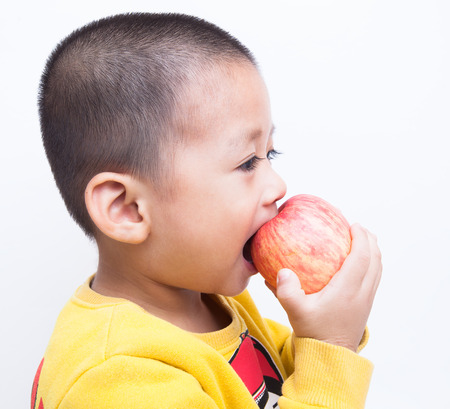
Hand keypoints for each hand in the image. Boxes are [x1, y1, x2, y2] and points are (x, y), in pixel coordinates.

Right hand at [271, 223, 381, 351]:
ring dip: (372, 251)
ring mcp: (366, 299)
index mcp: (348, 290)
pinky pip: (374, 278)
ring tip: (361, 240)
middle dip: (370, 240)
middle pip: (375, 260)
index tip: (353, 223)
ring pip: (377, 269)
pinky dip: (370, 264)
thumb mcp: (296, 312)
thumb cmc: (314, 333)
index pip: (361, 257)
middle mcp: (362, 292)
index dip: (360, 238)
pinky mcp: (365, 305)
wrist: (331, 356)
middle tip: (357, 227)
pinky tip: (357, 263)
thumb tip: (282, 271)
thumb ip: (286, 292)